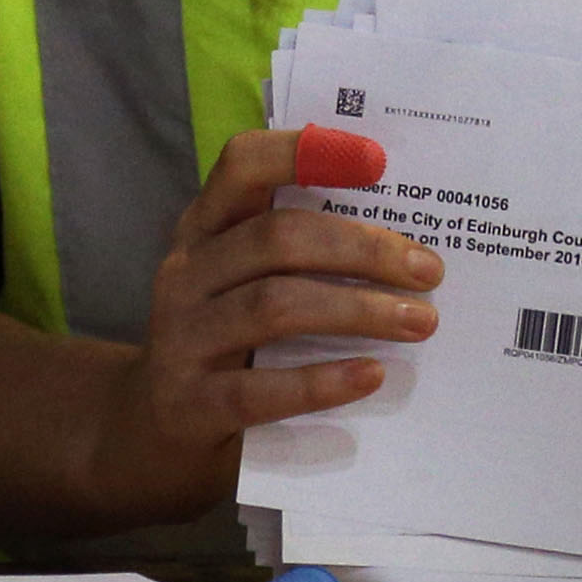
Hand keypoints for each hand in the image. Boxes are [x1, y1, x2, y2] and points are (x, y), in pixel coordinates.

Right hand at [81, 127, 439, 518]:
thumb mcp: (240, 282)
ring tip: (420, 322)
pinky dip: (322, 380)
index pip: (242, 165)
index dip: (306, 152)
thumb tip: (401, 239)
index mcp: (202, 228)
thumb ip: (294, 252)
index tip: (377, 160)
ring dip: (357, 309)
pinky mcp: (190, 403)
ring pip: (273, 306)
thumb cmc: (225, 341)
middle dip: (361, 249)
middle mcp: (185, 272)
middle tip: (429, 271)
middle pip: (276, 238)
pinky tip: (372, 375)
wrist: (153, 429)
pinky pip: (260, 389)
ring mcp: (181, 337)